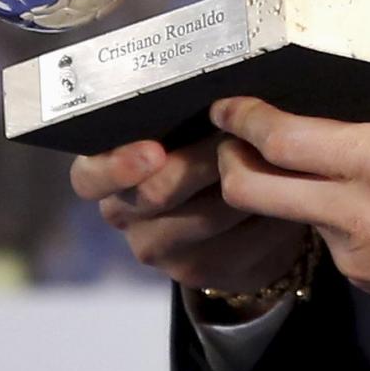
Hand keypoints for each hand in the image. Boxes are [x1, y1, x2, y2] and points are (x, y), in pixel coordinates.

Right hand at [71, 133, 311, 303]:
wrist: (236, 219)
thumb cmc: (205, 154)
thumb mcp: (185, 133)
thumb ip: (186, 118)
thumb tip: (216, 97)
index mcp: (107, 175)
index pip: (89, 177)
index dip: (117, 166)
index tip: (154, 151)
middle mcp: (124, 215)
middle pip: (154, 194)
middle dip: (198, 163)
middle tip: (232, 138)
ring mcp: (158, 249)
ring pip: (203, 217)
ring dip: (241, 185)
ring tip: (268, 157)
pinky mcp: (196, 273)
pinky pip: (236, 242)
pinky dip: (264, 214)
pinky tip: (280, 195)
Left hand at [209, 0, 369, 334]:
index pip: (283, 140)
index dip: (242, 119)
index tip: (225, 101)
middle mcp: (355, 212)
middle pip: (253, 189)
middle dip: (227, 158)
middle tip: (228, 133)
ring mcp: (353, 252)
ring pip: (284, 214)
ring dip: (274, 186)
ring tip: (285, 155)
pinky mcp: (361, 278)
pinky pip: (321, 237)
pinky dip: (317, 211)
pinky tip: (344, 191)